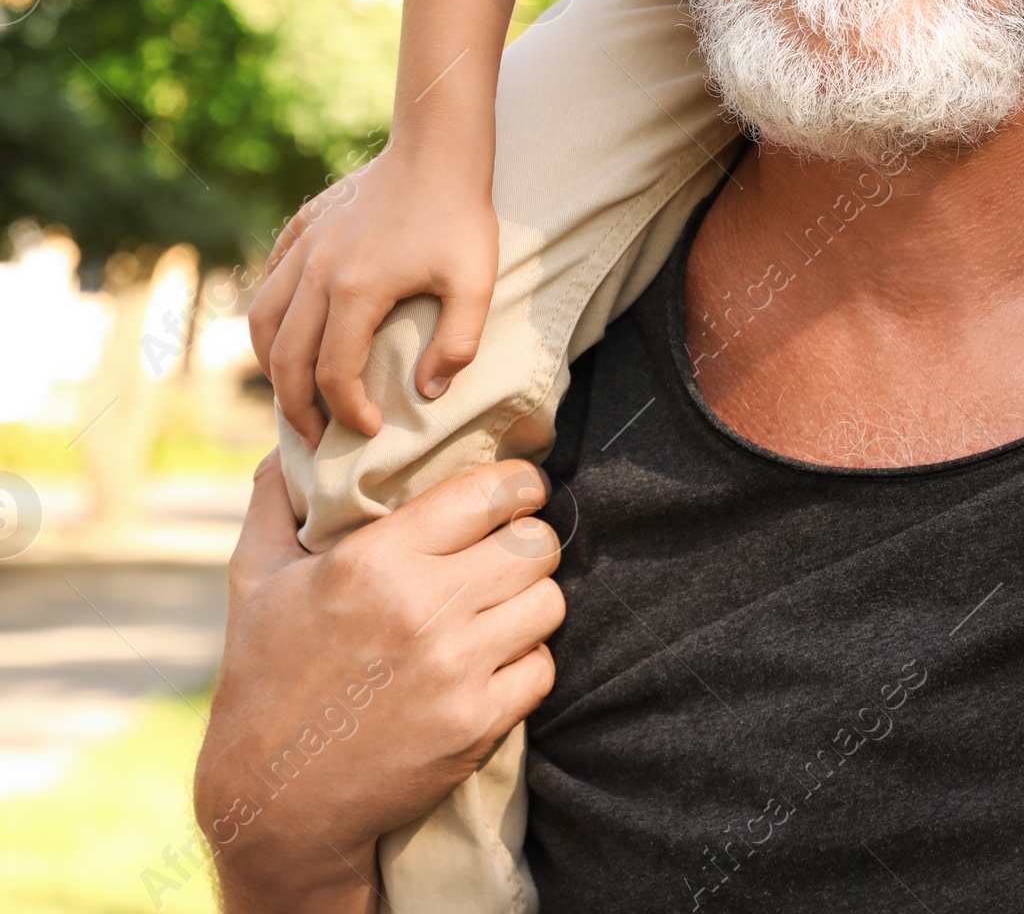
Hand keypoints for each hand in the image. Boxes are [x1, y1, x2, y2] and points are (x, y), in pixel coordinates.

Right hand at [195, 451, 562, 913]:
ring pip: (549, 601)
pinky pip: (543, 667)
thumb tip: (289, 440)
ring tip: (504, 602)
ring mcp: (455, 670)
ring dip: (532, 598)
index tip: (518, 489)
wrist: (274, 803)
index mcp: (375, 560)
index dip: (518, 483)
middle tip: (509, 549)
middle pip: (534, 543)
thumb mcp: (253, 577)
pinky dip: (528, 660)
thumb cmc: (262, 678)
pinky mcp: (475, 725)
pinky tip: (496, 658)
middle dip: (528, 539)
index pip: (490, 492)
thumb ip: (274, 498)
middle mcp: (423, 608)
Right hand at [249, 149, 500, 444]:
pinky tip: (289, 332)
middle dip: (297, 409)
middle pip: (285, 360)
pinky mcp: (302, 225)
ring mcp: (303, 246)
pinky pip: (268, 280)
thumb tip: (427, 392)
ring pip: (263, 322)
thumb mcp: (475, 282)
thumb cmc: (460, 215)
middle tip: (317, 438)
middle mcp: (316, 271)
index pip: (333, 375)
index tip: (370, 429)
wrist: (437, 148)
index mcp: (356, 291)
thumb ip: (457, 344)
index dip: (347, 413)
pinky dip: (270, 316)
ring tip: (294, 395)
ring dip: (272, 367)